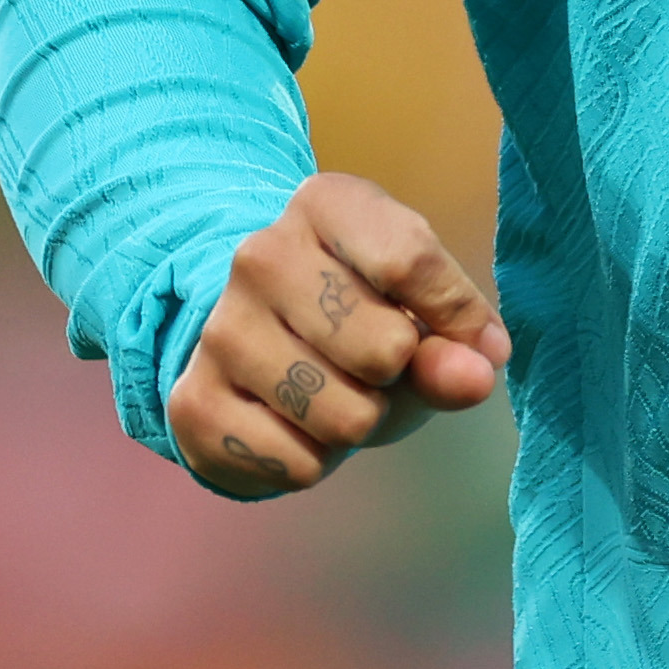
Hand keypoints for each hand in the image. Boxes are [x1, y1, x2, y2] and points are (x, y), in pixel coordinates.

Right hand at [167, 172, 509, 499]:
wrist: (259, 347)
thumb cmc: (365, 314)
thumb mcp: (422, 309)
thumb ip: (457, 339)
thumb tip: (476, 375)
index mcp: (326, 204)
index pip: (411, 261)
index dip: (459, 319)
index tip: (476, 343)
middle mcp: (259, 255)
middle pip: (384, 346)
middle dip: (400, 375)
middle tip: (379, 366)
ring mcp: (219, 330)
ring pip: (344, 415)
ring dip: (360, 423)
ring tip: (339, 393)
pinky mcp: (191, 404)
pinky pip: (297, 464)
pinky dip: (316, 461)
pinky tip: (296, 426)